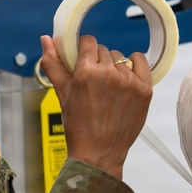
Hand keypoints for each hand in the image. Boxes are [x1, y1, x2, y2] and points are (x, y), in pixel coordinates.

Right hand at [39, 34, 151, 178]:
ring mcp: (129, 81)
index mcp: (86, 71)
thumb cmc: (78, 126)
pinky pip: (140, 62)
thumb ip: (54, 64)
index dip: (84, 50)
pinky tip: (126, 78)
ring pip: (120, 58)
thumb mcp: (62, 94)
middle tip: (94, 83)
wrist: (99, 153)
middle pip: (104, 50)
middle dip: (97, 61)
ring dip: (114, 67)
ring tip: (108, 88)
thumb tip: (46, 39)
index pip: (88, 42)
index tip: (83, 61)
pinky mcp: (145, 90)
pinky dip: (134, 65)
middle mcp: (109, 73)